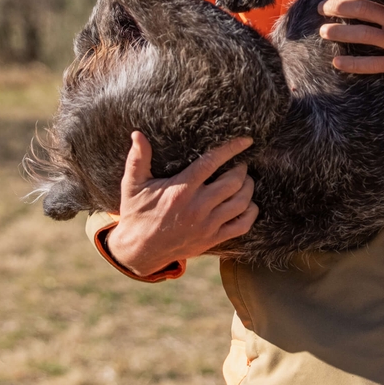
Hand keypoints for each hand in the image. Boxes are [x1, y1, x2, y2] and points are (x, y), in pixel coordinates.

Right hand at [106, 132, 257, 276]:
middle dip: (241, 169)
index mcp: (181, 190)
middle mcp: (197, 207)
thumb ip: (138, 159)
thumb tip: (137, 134)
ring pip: (241, 203)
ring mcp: (207, 225)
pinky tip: (247, 204)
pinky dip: (250, 212)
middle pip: (233, 182)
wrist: (138, 251)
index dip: (231, 149)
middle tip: (240, 164)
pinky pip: (242, 226)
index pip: (211, 163)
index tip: (246, 141)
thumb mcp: (133, 185)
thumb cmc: (137, 213)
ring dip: (248, 188)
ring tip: (245, 180)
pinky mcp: (212, 240)